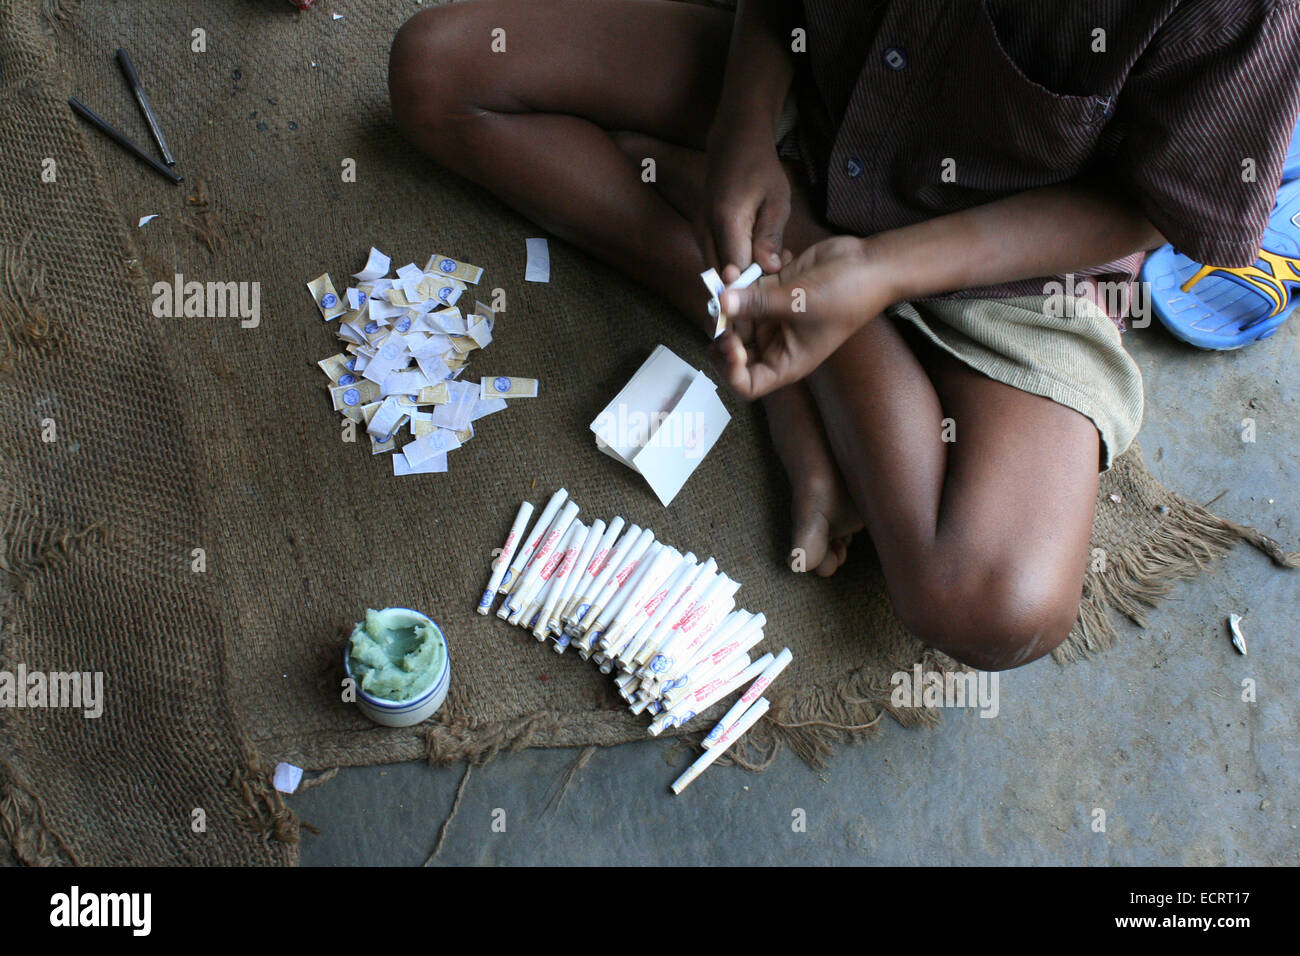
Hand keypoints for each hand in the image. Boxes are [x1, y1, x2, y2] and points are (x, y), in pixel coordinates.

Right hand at [698, 112, 789, 274]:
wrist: (733, 144)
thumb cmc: (761, 169)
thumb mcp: (777, 199)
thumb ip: (771, 236)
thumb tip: (770, 270)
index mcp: (726, 221)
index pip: (736, 271)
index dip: (757, 282)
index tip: (777, 275)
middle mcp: (705, 230)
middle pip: (722, 277)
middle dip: (749, 283)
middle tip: (775, 269)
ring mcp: (698, 232)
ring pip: (717, 271)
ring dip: (741, 275)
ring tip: (767, 259)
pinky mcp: (699, 233)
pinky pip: (714, 259)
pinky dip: (733, 265)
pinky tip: (754, 253)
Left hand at [710, 236, 892, 398]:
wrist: (870, 264)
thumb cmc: (847, 295)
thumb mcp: (800, 302)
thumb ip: (758, 303)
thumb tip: (722, 302)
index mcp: (786, 362)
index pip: (747, 384)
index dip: (730, 371)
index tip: (729, 344)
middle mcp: (777, 344)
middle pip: (734, 351)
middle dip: (721, 332)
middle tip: (718, 312)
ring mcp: (773, 319)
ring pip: (735, 319)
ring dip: (725, 303)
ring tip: (724, 282)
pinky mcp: (773, 293)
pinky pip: (744, 294)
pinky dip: (735, 284)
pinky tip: (734, 269)